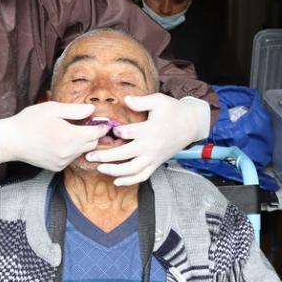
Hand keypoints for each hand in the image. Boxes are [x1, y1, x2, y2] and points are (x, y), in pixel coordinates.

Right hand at [0, 102, 107, 171]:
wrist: (10, 141)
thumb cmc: (30, 121)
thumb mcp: (53, 109)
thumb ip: (75, 110)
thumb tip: (92, 110)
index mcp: (69, 136)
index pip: (97, 133)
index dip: (102, 125)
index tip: (102, 120)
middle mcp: (69, 152)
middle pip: (93, 144)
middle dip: (93, 133)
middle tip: (87, 123)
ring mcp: (63, 162)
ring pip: (83, 151)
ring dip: (82, 142)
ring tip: (72, 130)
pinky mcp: (57, 167)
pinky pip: (72, 157)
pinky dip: (72, 149)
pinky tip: (61, 140)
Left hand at [87, 94, 209, 185]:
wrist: (191, 125)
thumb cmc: (173, 110)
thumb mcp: (159, 100)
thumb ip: (141, 101)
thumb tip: (125, 99)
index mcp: (150, 129)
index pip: (127, 133)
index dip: (115, 132)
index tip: (107, 129)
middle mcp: (150, 146)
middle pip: (124, 154)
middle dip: (105, 155)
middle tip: (90, 154)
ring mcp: (153, 157)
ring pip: (132, 169)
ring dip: (114, 171)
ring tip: (100, 168)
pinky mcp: (156, 163)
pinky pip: (142, 176)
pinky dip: (129, 181)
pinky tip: (116, 181)